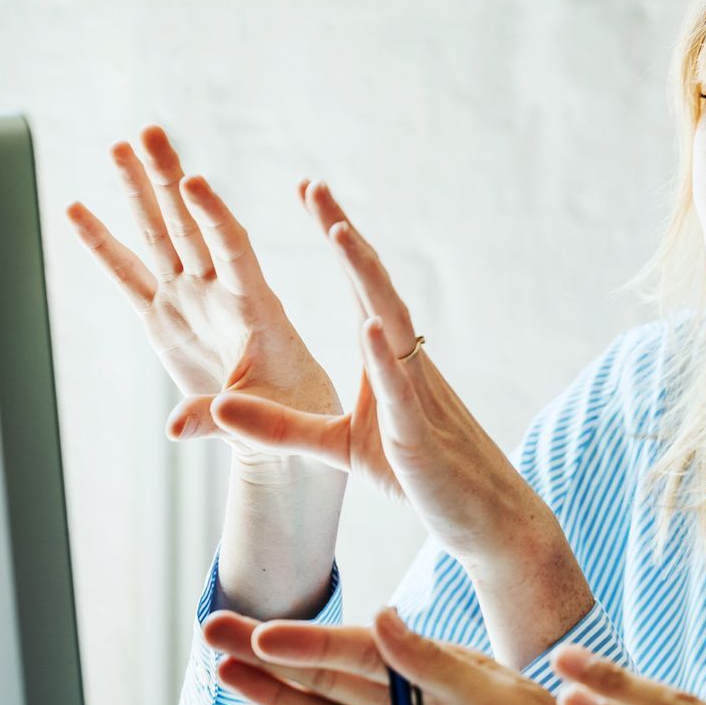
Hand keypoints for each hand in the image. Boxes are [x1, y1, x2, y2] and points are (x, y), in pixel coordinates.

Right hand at [66, 126, 341, 469]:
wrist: (281, 423)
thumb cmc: (290, 413)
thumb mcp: (264, 418)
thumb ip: (219, 418)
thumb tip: (173, 430)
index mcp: (255, 306)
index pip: (232, 250)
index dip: (213, 216)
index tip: (195, 181)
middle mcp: (217, 291)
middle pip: (189, 225)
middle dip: (169, 179)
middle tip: (150, 132)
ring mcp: (187, 299)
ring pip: (159, 237)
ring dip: (139, 193)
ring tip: (119, 145)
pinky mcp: (163, 318)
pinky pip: (126, 276)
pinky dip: (101, 246)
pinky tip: (76, 209)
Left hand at [201, 180, 553, 566]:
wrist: (484, 518)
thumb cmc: (419, 476)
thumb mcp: (338, 448)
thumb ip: (281, 428)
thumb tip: (221, 406)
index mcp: (388, 360)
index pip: (360, 286)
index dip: (337, 238)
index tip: (311, 193)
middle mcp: (405, 362)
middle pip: (374, 286)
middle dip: (344, 235)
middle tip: (314, 186)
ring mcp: (417, 393)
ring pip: (391, 322)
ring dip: (365, 277)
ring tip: (338, 232)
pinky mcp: (418, 434)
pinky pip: (401, 388)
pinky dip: (384, 355)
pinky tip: (370, 324)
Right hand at [205, 607, 660, 704]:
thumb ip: (437, 668)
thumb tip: (381, 617)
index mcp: (449, 675)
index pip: (367, 651)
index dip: (313, 642)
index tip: (264, 631)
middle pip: (335, 679)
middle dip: (275, 656)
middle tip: (213, 630)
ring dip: (277, 702)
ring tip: (224, 676)